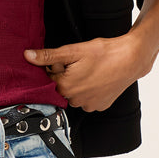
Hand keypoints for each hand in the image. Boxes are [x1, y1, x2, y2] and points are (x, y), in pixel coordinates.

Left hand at [24, 34, 152, 112]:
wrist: (131, 59)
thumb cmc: (104, 53)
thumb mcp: (73, 51)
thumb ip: (48, 56)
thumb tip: (27, 56)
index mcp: (64, 86)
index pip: (49, 79)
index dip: (56, 67)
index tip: (68, 61)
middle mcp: (75, 100)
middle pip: (62, 88)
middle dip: (67, 77)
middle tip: (82, 65)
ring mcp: (88, 105)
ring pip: (75, 95)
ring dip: (78, 85)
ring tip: (91, 71)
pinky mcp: (100, 106)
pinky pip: (89, 100)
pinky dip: (90, 91)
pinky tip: (98, 79)